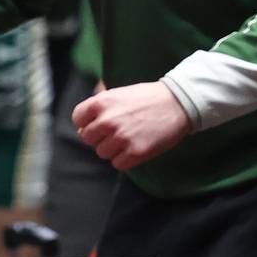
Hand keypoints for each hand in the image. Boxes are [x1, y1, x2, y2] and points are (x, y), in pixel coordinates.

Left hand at [72, 81, 191, 170]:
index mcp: (101, 103)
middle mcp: (107, 120)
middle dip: (99, 136)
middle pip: (88, 138)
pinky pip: (117, 164)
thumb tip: (81, 123)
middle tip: (115, 131)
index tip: (97, 123)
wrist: (178, 104)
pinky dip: (124, 159)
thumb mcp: (118, 92)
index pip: (78, 119)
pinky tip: (134, 148)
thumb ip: (99, 104)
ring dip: (112, 148)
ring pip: (101, 152)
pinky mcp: (135, 153)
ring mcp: (121, 138)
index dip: (86, 122)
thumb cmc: (147, 97)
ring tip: (127, 138)